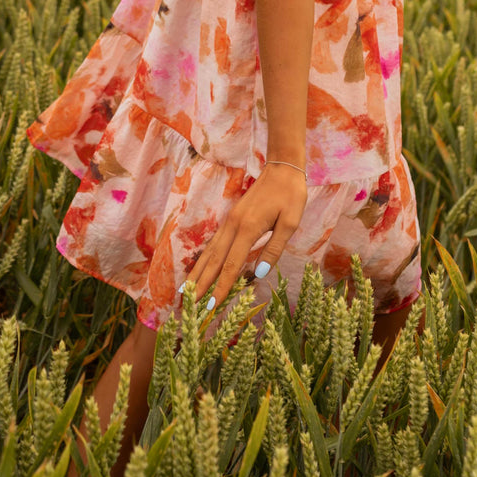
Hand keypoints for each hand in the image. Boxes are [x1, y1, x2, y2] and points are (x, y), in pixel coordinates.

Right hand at [180, 163, 307, 310]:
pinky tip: (200, 268)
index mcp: (247, 229)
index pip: (231, 265)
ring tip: (186, 291)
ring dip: (197, 273)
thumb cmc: (291, 196)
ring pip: (209, 252)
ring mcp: (229, 222)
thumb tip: (257, 275)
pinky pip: (214, 244)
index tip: (210, 307)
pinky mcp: (231, 220)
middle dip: (200, 285)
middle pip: (213, 261)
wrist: (283, 169)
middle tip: (189, 307)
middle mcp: (232, 226)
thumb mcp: (290, 223)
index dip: (220, 288)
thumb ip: (273, 249)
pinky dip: (204, 259)